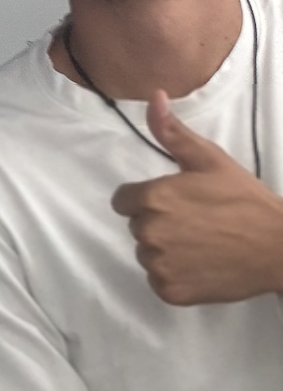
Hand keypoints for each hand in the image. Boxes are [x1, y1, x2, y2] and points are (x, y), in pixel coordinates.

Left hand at [111, 91, 282, 304]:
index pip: (124, 200)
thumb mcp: (209, 160)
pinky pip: (158, 280)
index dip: (147, 199)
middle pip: (137, 226)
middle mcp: (149, 232)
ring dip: (166, 250)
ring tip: (200, 243)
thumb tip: (153, 97)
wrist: (277, 248)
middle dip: (159, 222)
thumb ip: (172, 133)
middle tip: (195, 222)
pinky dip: (175, 275)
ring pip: (147, 253)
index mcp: (153, 198)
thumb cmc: (244, 201)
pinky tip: (201, 265)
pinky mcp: (170, 292)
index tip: (175, 202)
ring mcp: (159, 265)